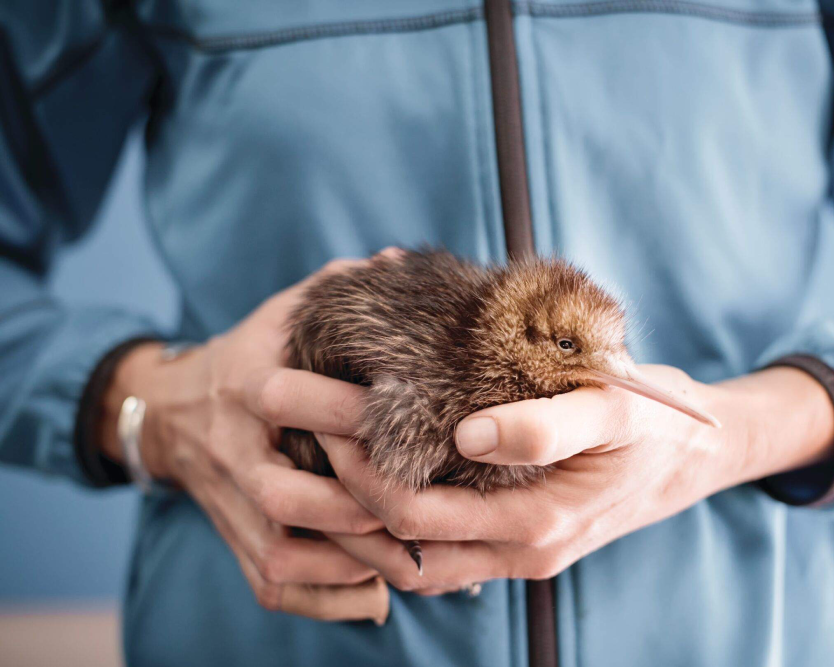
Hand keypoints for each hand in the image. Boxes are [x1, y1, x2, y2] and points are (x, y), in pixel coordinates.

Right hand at [99, 258, 390, 622]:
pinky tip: (375, 593)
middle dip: (354, 509)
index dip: (351, 417)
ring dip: (348, 563)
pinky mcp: (233, 539)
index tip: (417, 425)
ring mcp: (230, 503)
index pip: (291, 402)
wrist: (170, 411)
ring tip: (412, 559)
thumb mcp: (283, 314)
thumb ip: (337, 288)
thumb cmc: (250, 356)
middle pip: (284, 497)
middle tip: (422, 510)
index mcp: (249, 386)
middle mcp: (235, 451)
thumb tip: (399, 261)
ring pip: (281, 554)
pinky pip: (273, 585)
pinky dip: (325, 599)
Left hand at [319, 365, 833, 592]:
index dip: (359, 475)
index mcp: (535, 524)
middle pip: (399, 550)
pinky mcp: (517, 538)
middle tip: (302, 439)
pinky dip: (399, 525)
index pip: (414, 515)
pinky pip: (442, 550)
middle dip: (340, 504)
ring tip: (322, 465)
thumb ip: (544, 425)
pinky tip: (377, 481)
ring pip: (414, 561)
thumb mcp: (614, 409)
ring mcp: (517, 552)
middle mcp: (519, 552)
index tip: (325, 420)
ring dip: (363, 522)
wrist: (696, 452)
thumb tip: (465, 433)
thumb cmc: (657, 423)